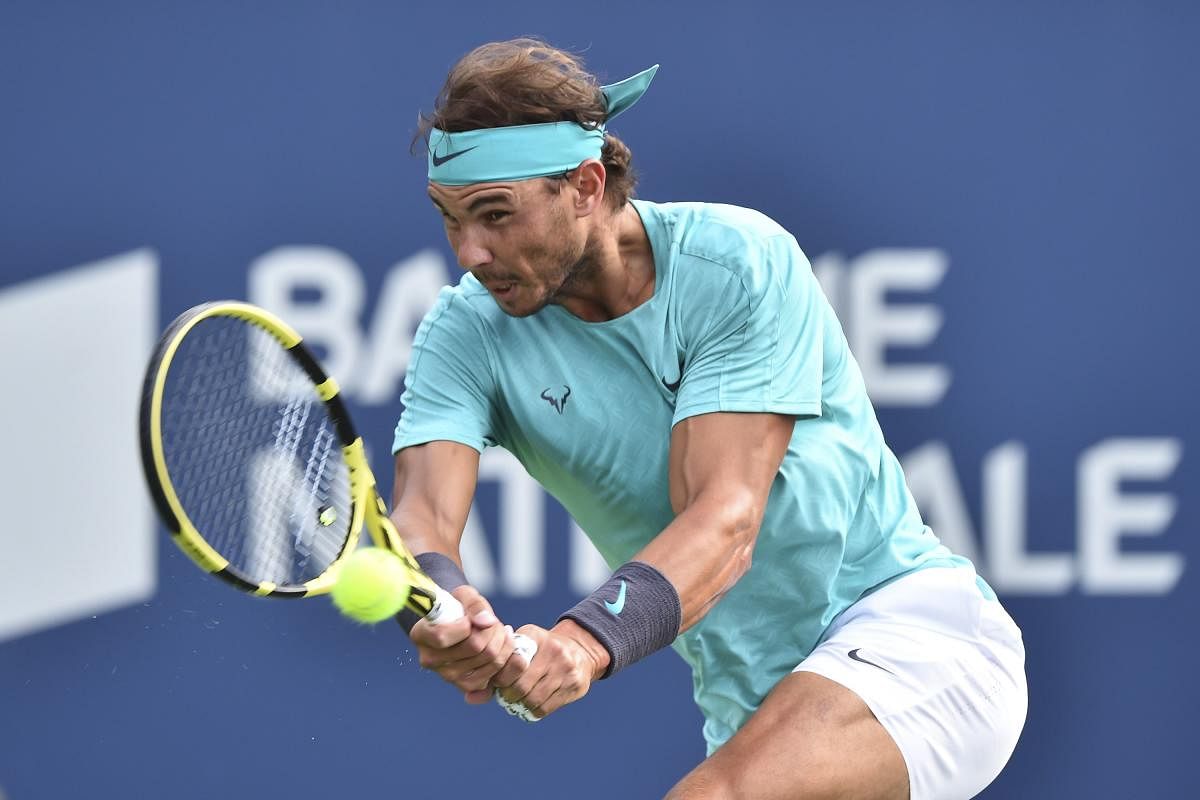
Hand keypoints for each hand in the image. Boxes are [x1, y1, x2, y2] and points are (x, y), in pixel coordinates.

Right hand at [409, 585, 516, 701]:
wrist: (460, 626)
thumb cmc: (458, 607)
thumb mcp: (464, 595)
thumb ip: (474, 604)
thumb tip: (486, 622)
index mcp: (421, 635)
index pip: (442, 636)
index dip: (464, 625)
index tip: (469, 618)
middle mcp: (430, 660)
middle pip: (474, 647)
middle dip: (491, 629)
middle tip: (492, 621)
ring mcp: (448, 676)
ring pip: (490, 658)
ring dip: (501, 640)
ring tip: (497, 630)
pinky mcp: (466, 686)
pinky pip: (496, 671)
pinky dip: (505, 654)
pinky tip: (501, 643)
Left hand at [491, 619, 609, 719]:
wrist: (581, 649)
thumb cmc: (543, 649)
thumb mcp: (527, 641)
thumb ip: (504, 657)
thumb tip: (475, 691)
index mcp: (537, 637)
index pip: (511, 664)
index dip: (500, 679)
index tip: (497, 683)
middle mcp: (554, 651)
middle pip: (521, 685)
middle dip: (509, 696)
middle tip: (505, 697)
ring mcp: (566, 669)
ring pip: (533, 699)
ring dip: (521, 705)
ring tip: (517, 702)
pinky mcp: (575, 685)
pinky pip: (546, 707)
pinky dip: (534, 711)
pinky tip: (531, 706)